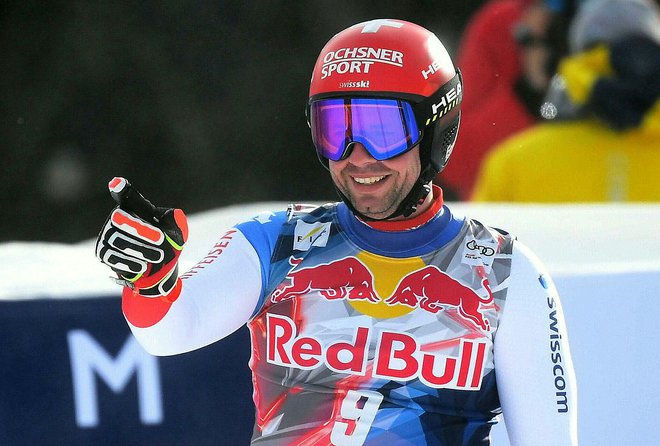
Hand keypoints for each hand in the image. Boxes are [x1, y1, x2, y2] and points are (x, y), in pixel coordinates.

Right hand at [95, 177, 187, 298]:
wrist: (158, 267)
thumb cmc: (166, 241)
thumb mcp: (176, 230)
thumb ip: (176, 221)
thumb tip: (175, 214)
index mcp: (135, 207)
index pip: (127, 195)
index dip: (121, 189)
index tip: (117, 183)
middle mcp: (116, 218)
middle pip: (121, 220)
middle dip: (143, 232)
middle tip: (161, 240)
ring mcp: (107, 235)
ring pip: (118, 240)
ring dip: (141, 249)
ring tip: (158, 256)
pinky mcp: (103, 254)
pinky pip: (113, 257)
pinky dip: (131, 263)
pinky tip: (143, 266)